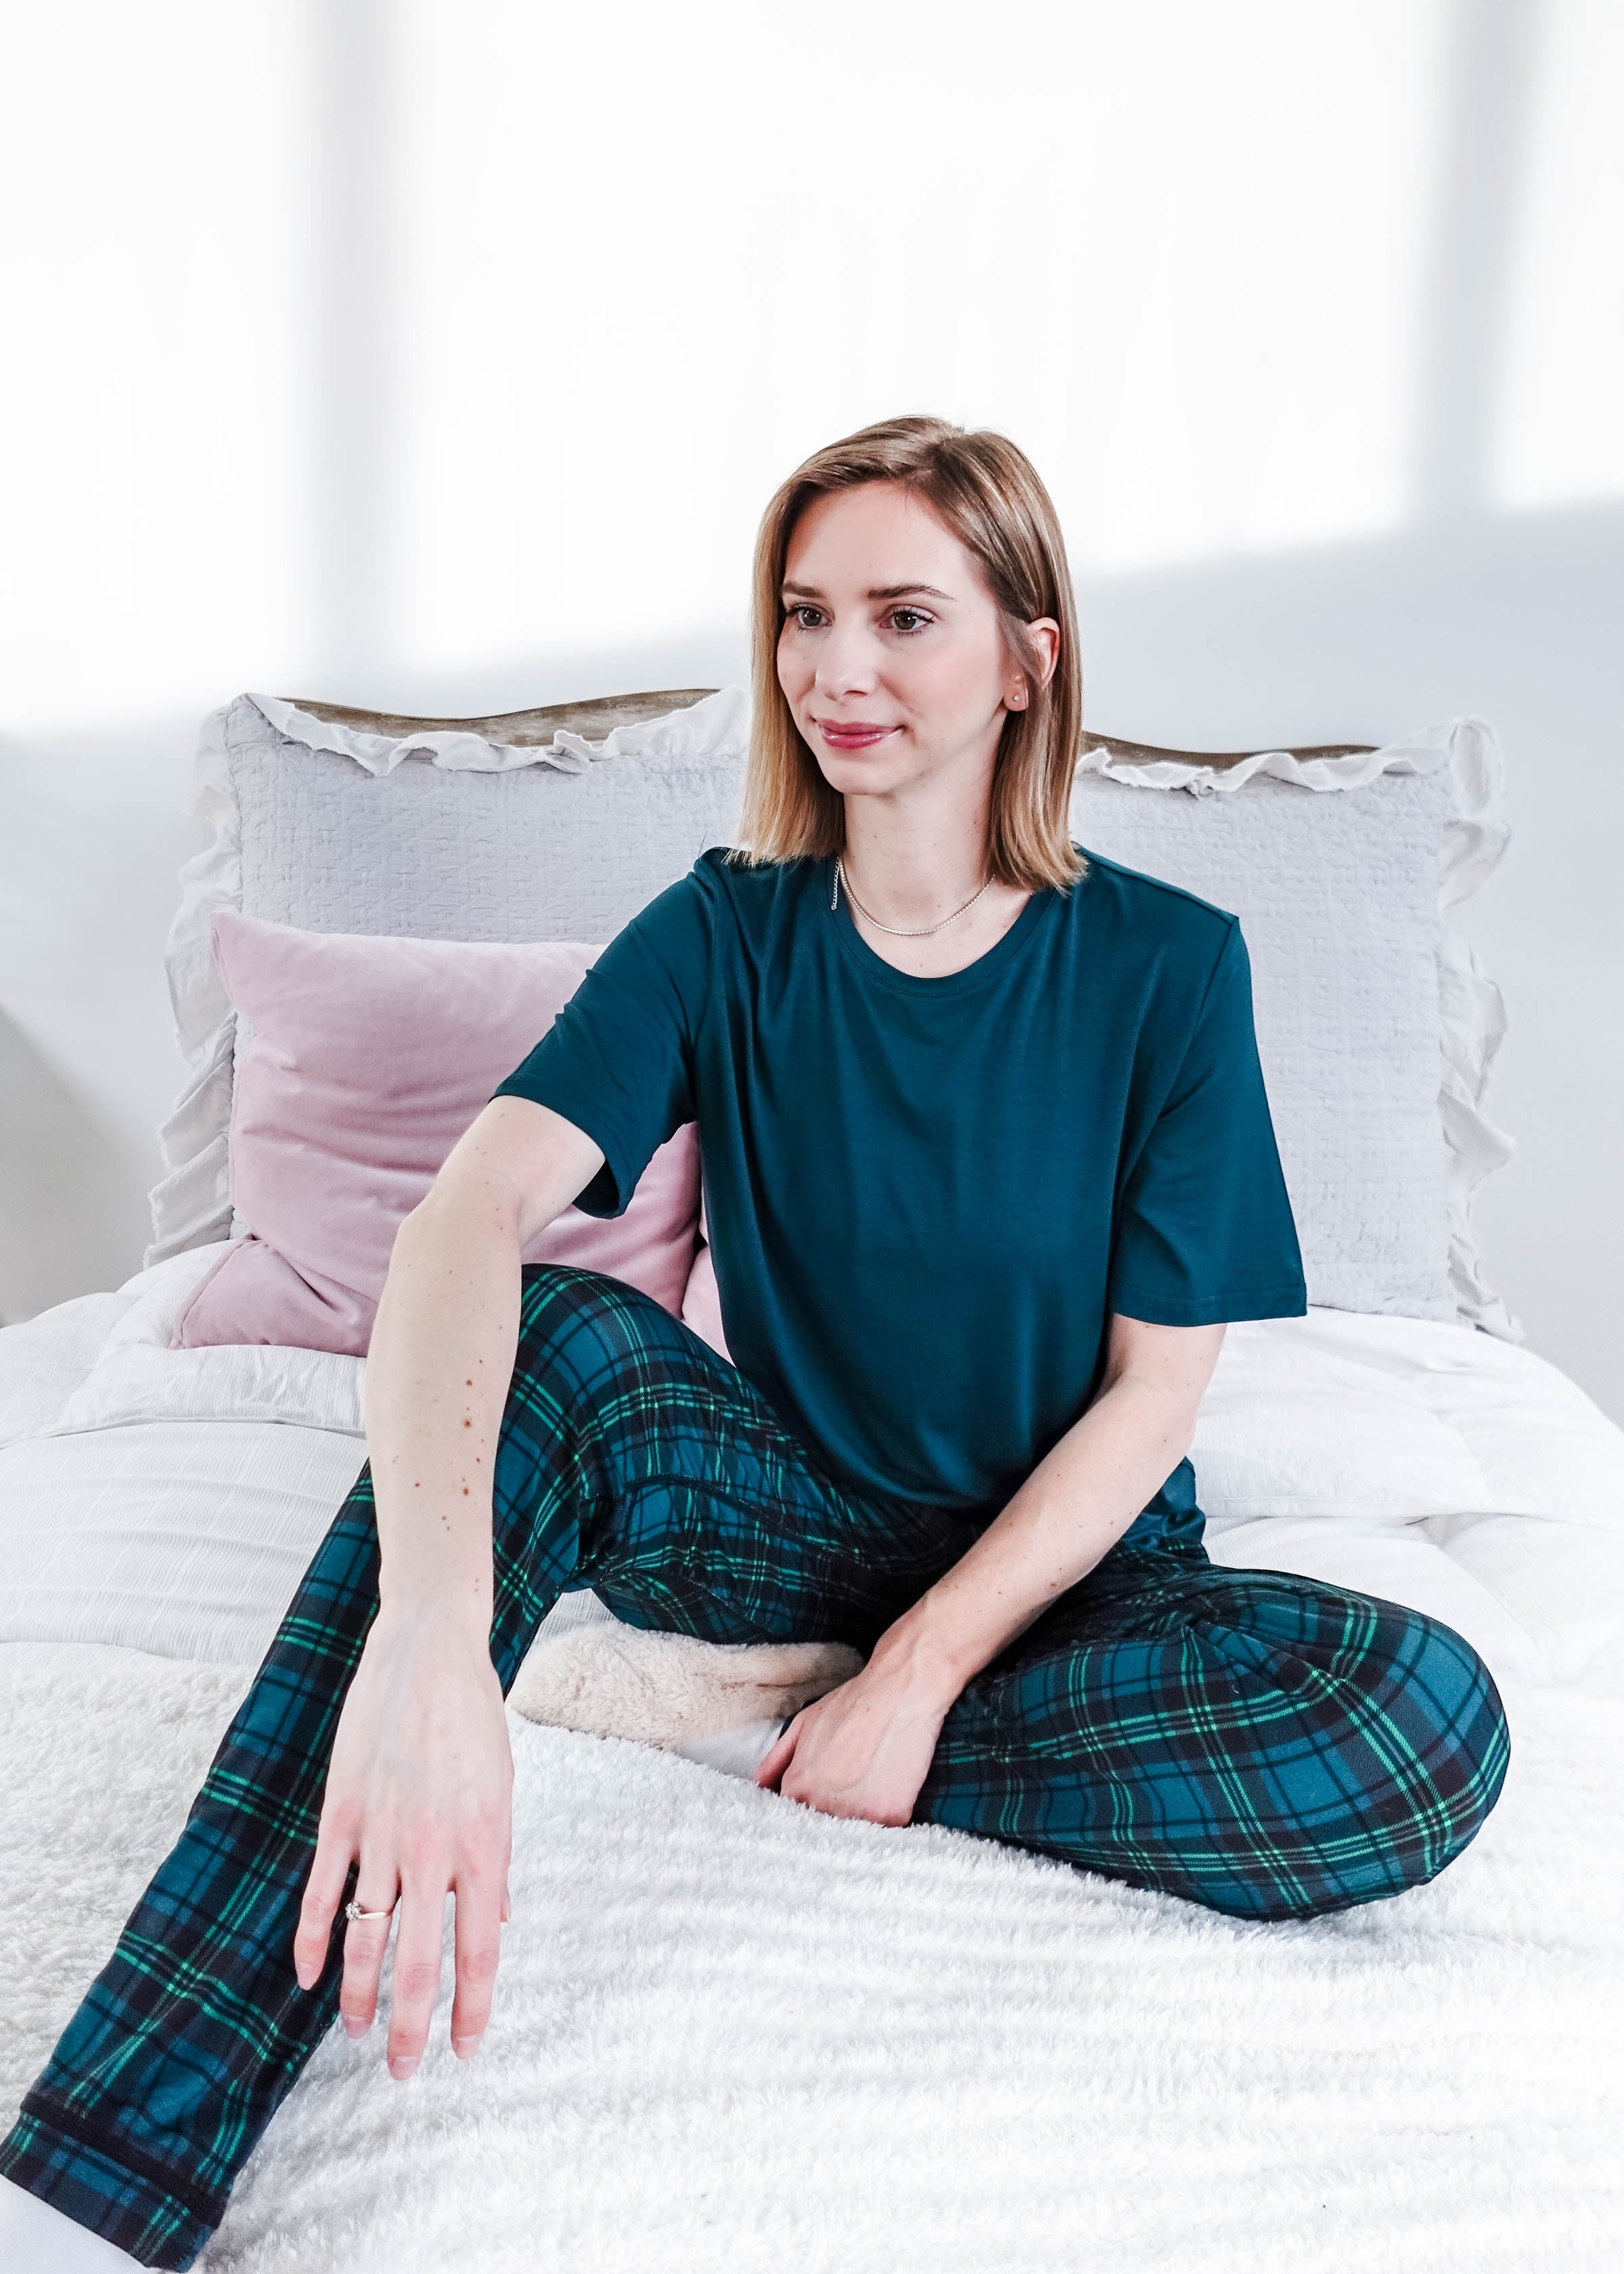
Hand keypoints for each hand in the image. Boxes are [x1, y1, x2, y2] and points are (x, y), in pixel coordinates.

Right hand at [293, 1604, 513, 2080]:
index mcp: (483, 1844)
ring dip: (359, 1993)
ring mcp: (382, 1831)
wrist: (430, 1651)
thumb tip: (499, 1921)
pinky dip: (311, 1938)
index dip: (472, 2005)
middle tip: (405, 2070)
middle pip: (421, 1959)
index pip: (480, 1947)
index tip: (465, 2049)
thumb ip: (494, 1860)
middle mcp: (433, 1847)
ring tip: (359, 2033)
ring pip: (365, 1934)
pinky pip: (320, 1890)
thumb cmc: (474, 1721)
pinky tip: (307, 1977)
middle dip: (413, 2025)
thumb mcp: (501, 1791)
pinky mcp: (342, 1812)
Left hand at [753, 1649, 952, 1828]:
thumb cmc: (854, 1704)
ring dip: (860, 1824)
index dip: (806, 1815)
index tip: (818, 1807)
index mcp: (798, 1786)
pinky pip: (886, 1832)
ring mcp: (856, 1813)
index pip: (793, 1819)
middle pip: (823, 1831)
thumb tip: (757, 1787)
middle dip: (832, 1820)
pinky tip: (892, 1792)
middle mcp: (822, 1804)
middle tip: (851, 1794)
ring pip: (853, 1836)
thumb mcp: (804, 1724)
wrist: (901, 1691)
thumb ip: (776, 1761)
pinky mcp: (889, 1816)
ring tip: (872, 1790)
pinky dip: (889, 1820)